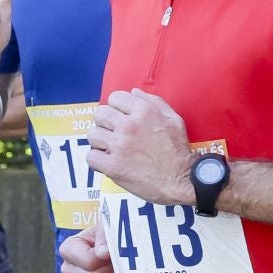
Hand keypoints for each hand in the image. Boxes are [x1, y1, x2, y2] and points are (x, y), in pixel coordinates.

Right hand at [58, 222, 118, 272]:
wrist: (115, 243)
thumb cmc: (109, 232)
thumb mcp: (107, 225)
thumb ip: (104, 236)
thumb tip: (103, 253)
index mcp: (69, 249)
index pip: (90, 262)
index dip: (106, 258)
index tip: (112, 249)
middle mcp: (68, 269)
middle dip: (112, 269)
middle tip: (119, 259)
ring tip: (119, 267)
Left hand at [88, 89, 191, 204]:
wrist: (181, 180)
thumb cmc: (178, 150)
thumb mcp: (174, 119)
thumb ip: (154, 102)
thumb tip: (133, 92)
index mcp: (144, 111)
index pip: (114, 97)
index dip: (117, 107)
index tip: (120, 116)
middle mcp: (129, 126)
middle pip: (100, 114)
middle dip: (105, 122)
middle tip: (113, 132)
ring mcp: (119, 146)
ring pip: (93, 134)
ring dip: (100, 141)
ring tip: (110, 148)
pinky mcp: (113, 166)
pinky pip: (91, 156)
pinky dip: (97, 160)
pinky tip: (107, 161)